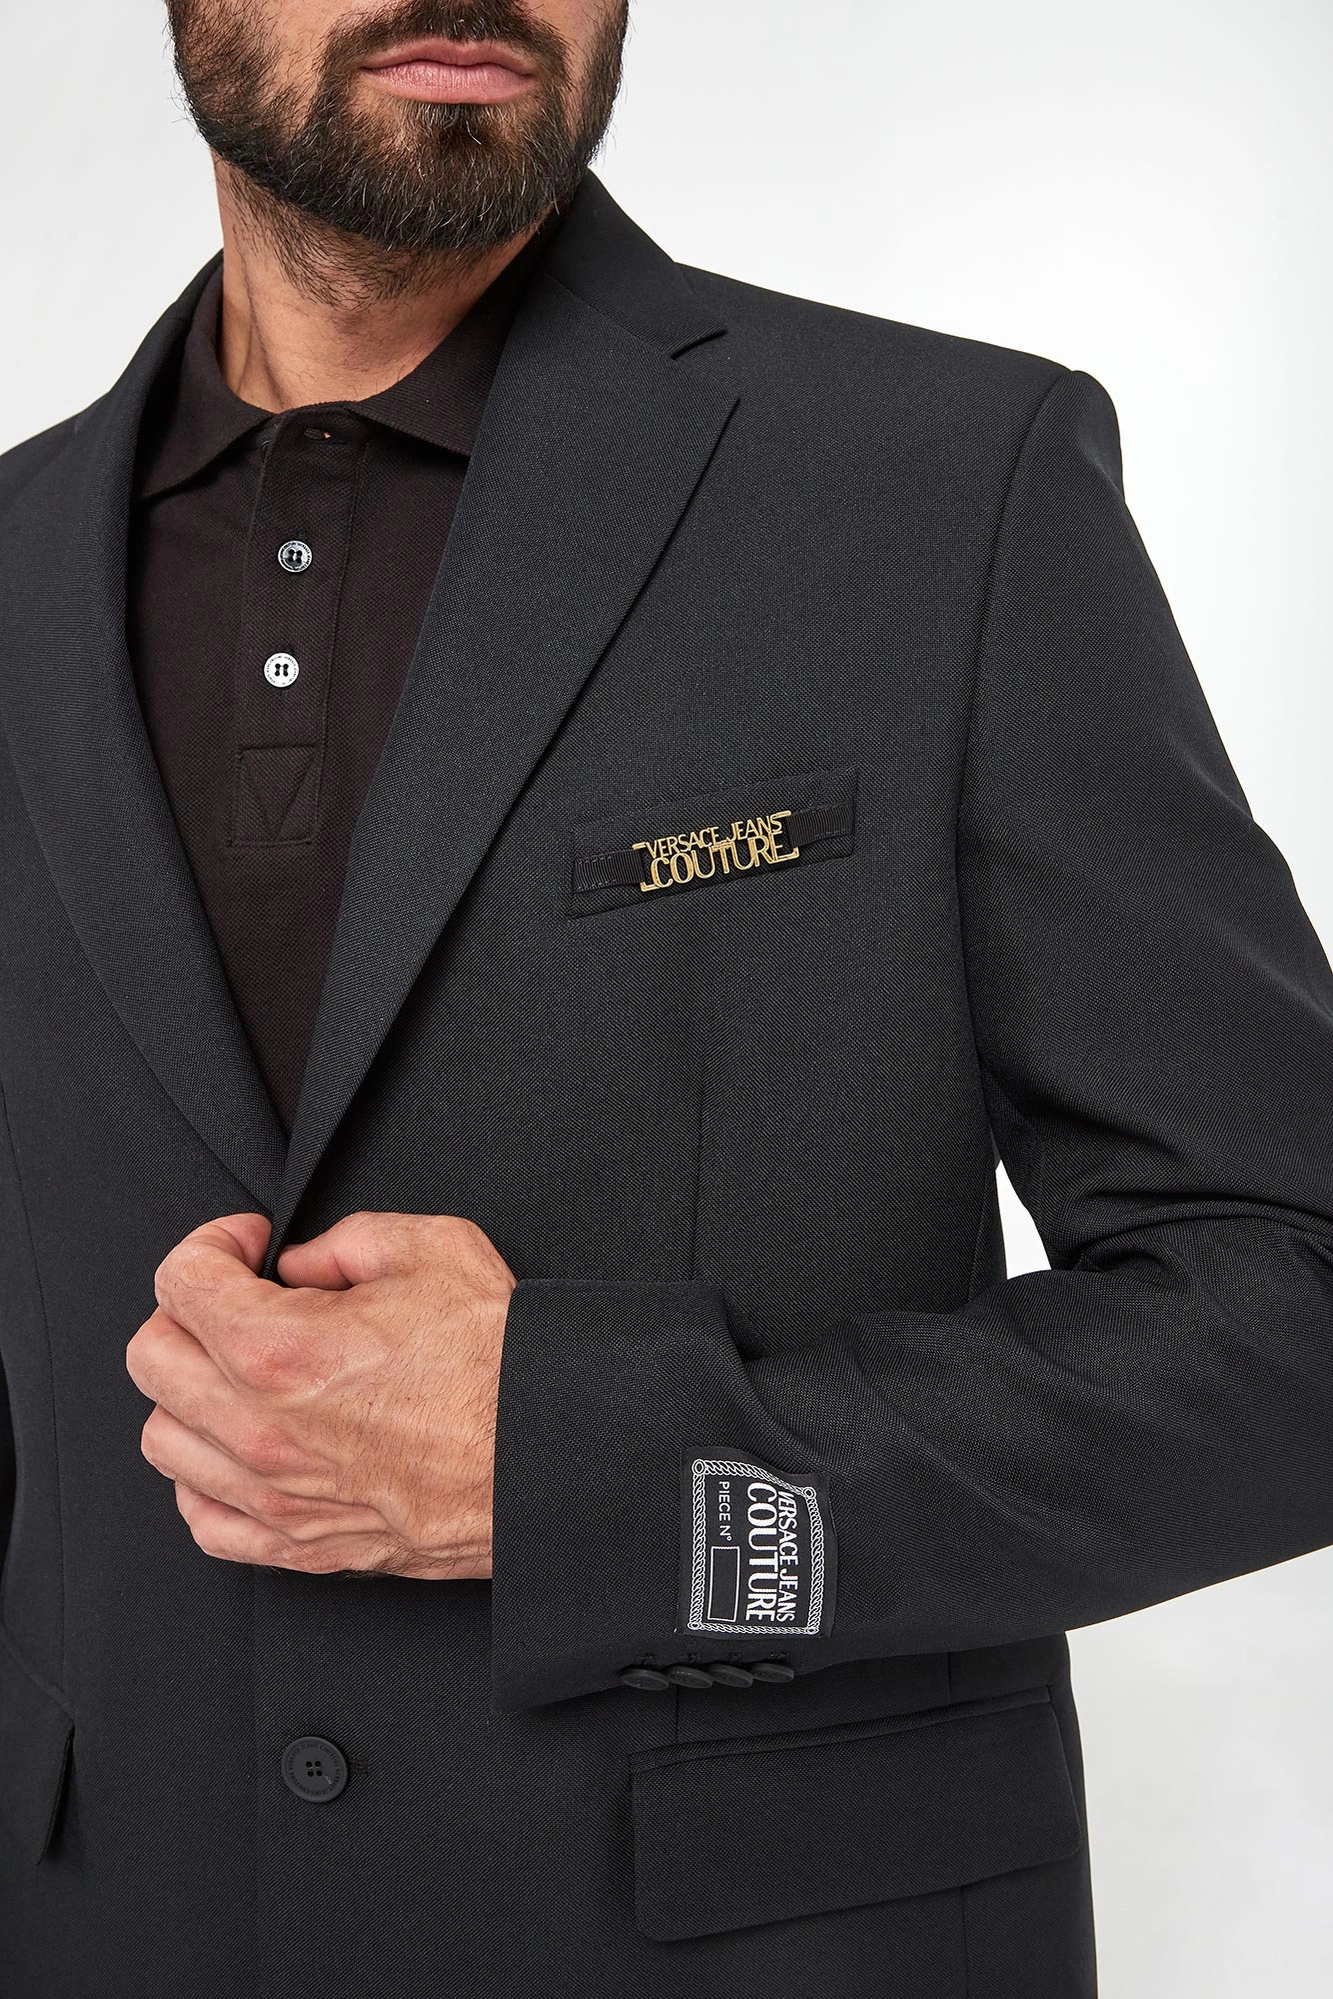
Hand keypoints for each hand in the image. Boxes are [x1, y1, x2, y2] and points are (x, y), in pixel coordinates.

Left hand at [126, 1210, 515, 1579]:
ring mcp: (275, 1495)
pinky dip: (206, 1477)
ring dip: (188, 1393)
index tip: (248, 1244)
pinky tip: (245, 1445)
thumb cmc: (502, 1365)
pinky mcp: (300, 1545)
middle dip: (187, 1311)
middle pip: (151, 1357)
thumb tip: (302, 1262)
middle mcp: (261, 1429)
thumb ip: (345, 1240)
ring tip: (240, 1372)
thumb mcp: (434, 1249)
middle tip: (238, 1298)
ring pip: (162, 1439)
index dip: (215, 1242)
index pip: (180, 1281)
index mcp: (281, 1351)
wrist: (550, 1457)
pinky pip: (201, 1518)